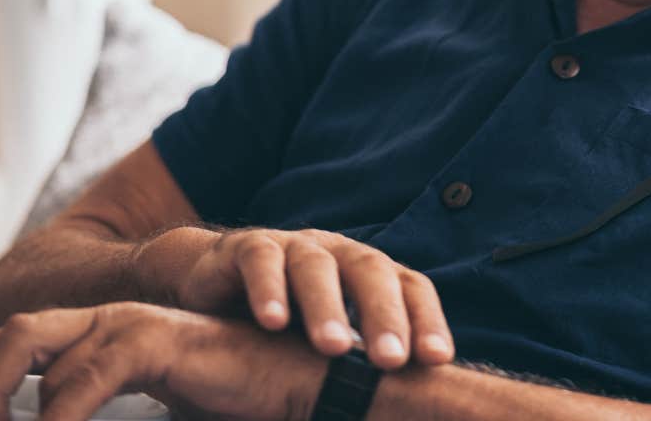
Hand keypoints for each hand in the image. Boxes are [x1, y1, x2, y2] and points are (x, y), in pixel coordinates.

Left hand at [0, 303, 326, 420]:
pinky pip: (83, 382)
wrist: (304, 382)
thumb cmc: (237, 399)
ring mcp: (134, 327)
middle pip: (18, 332)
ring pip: (37, 351)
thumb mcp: (159, 407)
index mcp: (111, 332)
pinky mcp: (156, 344)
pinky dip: (54, 417)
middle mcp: (115, 319)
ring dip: (1, 402)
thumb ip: (111, 410)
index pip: (23, 337)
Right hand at [143, 226, 453, 367]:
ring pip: (316, 268)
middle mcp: (339, 254)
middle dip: (384, 316)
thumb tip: (403, 411)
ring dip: (327, 307)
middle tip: (391, 360)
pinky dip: (268, 290)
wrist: (214, 285)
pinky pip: (262, 262)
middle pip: (371, 273)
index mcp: (370, 274)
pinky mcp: (248, 248)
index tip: (437, 360)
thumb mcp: (327, 341)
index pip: (411, 289)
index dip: (426, 320)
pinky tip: (273, 323)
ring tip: (333, 348)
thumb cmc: (287, 322)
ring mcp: (295, 247)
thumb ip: (361, 363)